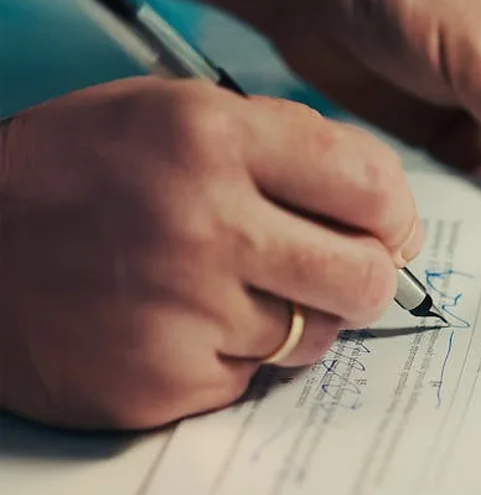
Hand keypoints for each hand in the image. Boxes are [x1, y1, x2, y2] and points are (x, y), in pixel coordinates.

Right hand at [0, 77, 419, 429]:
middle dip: (365, 281)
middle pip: (366, 279)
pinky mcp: (163, 381)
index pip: (372, 186)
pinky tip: (182, 327)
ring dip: (293, 322)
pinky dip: (232, 359)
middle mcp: (204, 224)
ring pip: (313, 338)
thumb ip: (281, 143)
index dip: (394, 216)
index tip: (386, 230)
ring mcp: (183, 311)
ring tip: (231, 293)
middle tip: (337, 275)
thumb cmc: (71, 176)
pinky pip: (251, 381)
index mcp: (213, 138)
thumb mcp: (170, 113)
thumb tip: (379, 204)